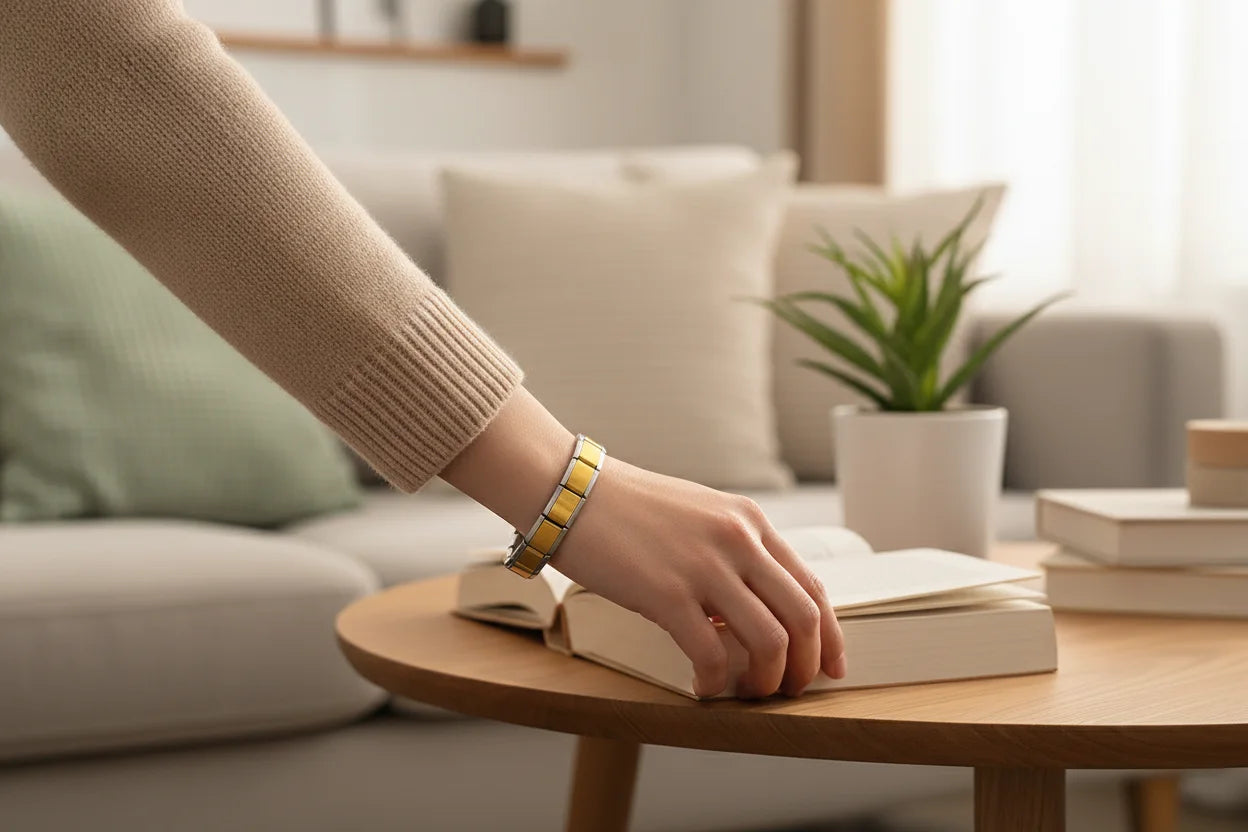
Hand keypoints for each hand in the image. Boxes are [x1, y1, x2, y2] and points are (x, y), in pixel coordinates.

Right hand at [553, 457, 845, 697]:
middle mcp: (738, 540)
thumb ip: (733, 552)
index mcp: (749, 521)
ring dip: (766, 680)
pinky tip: (704, 687)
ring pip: (770, 640)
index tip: (828, 665)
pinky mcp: (667, 593)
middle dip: (804, 666)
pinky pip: (712, 654)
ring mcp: (705, 566)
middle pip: (804, 617)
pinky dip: (716, 682)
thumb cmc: (626, 507)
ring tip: (748, 692)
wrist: (570, 491)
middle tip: (789, 690)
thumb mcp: (699, 515)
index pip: (812, 585)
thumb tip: (751, 608)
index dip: (829, 635)